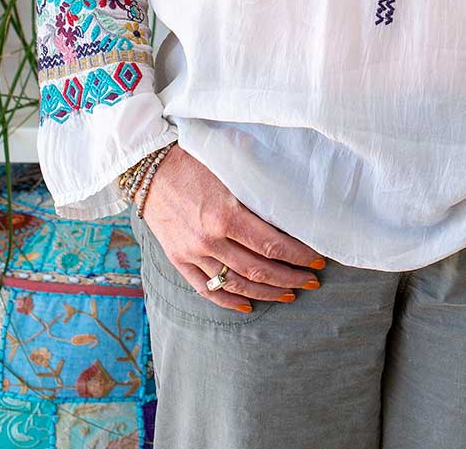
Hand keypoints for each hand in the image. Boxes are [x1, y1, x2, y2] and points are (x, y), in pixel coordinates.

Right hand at [140, 145, 325, 311]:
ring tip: (289, 294)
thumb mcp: (228, 163)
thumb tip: (291, 189)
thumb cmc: (192, 157)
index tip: (318, 260)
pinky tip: (248, 307)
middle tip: (311, 281)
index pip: (272, 245)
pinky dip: (228, 302)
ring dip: (266, 292)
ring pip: (236, 284)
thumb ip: (256, 180)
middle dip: (290, 278)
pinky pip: (206, 290)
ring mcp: (193, 253)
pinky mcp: (178, 259)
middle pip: (258, 270)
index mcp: (226, 214)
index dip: (299, 256)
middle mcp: (210, 240)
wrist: (148, 165)